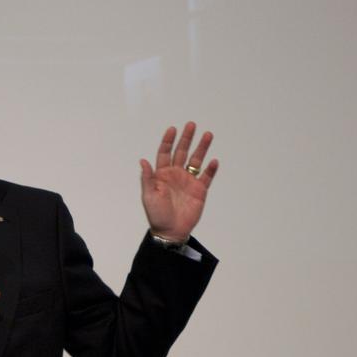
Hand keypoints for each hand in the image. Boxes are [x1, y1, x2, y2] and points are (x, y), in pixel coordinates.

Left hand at [139, 121, 217, 242]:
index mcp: (162, 174)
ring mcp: (188, 181)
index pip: (165, 152)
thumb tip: (143, 161)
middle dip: (187, 138)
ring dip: (202, 148)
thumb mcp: (148, 196)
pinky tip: (213, 161)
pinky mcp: (199, 190)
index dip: (168, 141)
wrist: (170, 231)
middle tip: (192, 125)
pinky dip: (210, 169)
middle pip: (182, 152)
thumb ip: (147, 178)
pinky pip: (206, 176)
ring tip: (208, 135)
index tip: (173, 129)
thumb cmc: (156, 214)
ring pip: (196, 160)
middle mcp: (176, 174)